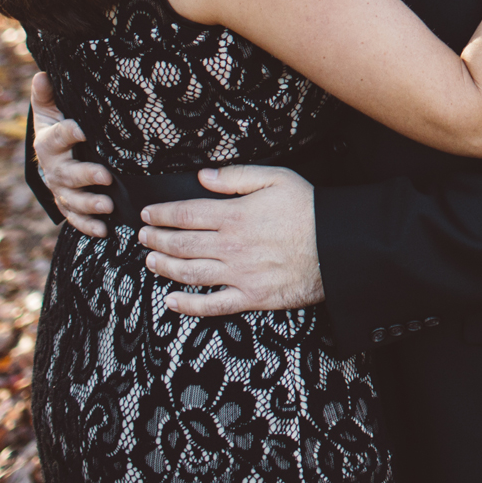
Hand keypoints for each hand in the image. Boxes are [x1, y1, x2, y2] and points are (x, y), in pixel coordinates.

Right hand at [30, 72, 111, 238]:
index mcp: (49, 142)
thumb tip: (41, 74)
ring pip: (72, 199)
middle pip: (67, 174)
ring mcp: (60, 190)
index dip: (69, 132)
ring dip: (89, 204)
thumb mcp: (50, 110)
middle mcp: (54, 168)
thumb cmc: (56, 127)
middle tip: (106, 176)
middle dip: (86, 176)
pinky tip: (104, 229)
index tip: (84, 129)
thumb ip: (46, 95)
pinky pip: (75, 218)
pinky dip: (88, 225)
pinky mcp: (68, 205)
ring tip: (108, 204)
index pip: (59, 136)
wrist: (50, 156)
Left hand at [137, 166, 322, 315]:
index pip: (186, 214)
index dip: (162, 214)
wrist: (338, 246)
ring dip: (165, 267)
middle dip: (157, 240)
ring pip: (190, 273)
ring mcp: (238, 274)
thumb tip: (203, 176)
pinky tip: (171, 301)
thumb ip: (236, 177)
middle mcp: (231, 247)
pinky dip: (188, 306)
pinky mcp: (250, 297)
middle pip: (182, 244)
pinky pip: (213, 305)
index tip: (148, 214)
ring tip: (151, 262)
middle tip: (143, 237)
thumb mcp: (276, 178)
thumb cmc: (310, 210)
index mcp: (235, 216)